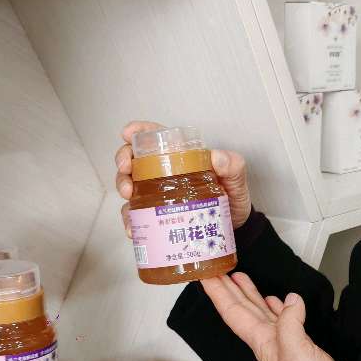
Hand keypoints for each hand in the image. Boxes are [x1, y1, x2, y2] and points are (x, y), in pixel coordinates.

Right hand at [115, 120, 252, 238]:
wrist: (234, 229)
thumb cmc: (232, 198)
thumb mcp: (237, 180)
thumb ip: (233, 166)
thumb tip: (217, 157)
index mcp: (180, 157)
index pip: (155, 137)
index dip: (138, 131)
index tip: (128, 134)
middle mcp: (164, 173)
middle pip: (134, 160)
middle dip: (123, 162)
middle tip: (127, 173)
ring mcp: (156, 194)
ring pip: (129, 185)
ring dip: (123, 188)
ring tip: (128, 199)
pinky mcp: (155, 215)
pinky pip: (136, 216)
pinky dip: (130, 220)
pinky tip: (133, 227)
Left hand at [200, 271, 360, 360]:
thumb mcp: (298, 357)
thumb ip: (290, 325)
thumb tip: (290, 300)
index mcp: (264, 346)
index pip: (234, 313)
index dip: (218, 293)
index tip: (204, 275)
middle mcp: (271, 346)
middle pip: (244, 312)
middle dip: (229, 290)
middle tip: (217, 267)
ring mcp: (288, 349)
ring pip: (263, 316)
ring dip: (250, 296)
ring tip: (239, 278)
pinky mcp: (306, 352)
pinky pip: (285, 323)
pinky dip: (279, 310)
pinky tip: (278, 302)